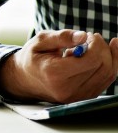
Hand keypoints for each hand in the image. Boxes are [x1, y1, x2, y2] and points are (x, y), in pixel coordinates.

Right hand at [0, 30, 117, 103]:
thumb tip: (83, 36)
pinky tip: (103, 55)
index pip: (92, 60)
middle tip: (92, 38)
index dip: (97, 44)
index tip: (89, 35)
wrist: (25, 80)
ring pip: (108, 75)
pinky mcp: (84, 97)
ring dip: (109, 57)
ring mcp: (77, 96)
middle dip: (104, 49)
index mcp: (54, 73)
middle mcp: (67, 89)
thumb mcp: (40, 41)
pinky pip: (105, 81)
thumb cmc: (32, 58)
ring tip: (94, 46)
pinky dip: (109, 66)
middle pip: (103, 67)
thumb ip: (61, 37)